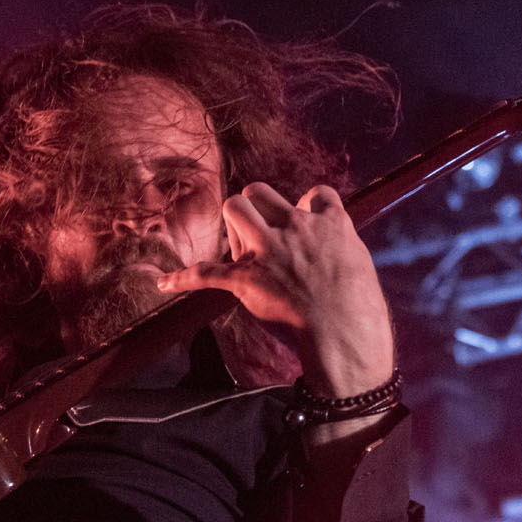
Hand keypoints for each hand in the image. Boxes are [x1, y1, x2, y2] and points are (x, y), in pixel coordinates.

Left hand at [156, 182, 394, 397]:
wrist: (345, 330)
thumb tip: (325, 230)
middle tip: (264, 235)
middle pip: (258, 191)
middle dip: (255, 207)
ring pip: (235, 207)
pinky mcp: (245, 278)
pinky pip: (204, 272)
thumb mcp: (359, 259)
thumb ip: (338, 239)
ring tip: (241, 247)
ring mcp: (267, 250)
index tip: (305, 224)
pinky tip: (162, 283)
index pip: (315, 193)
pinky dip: (181, 280)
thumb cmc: (359, 304)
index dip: (307, 207)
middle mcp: (294, 227)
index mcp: (326, 221)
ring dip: (233, 224)